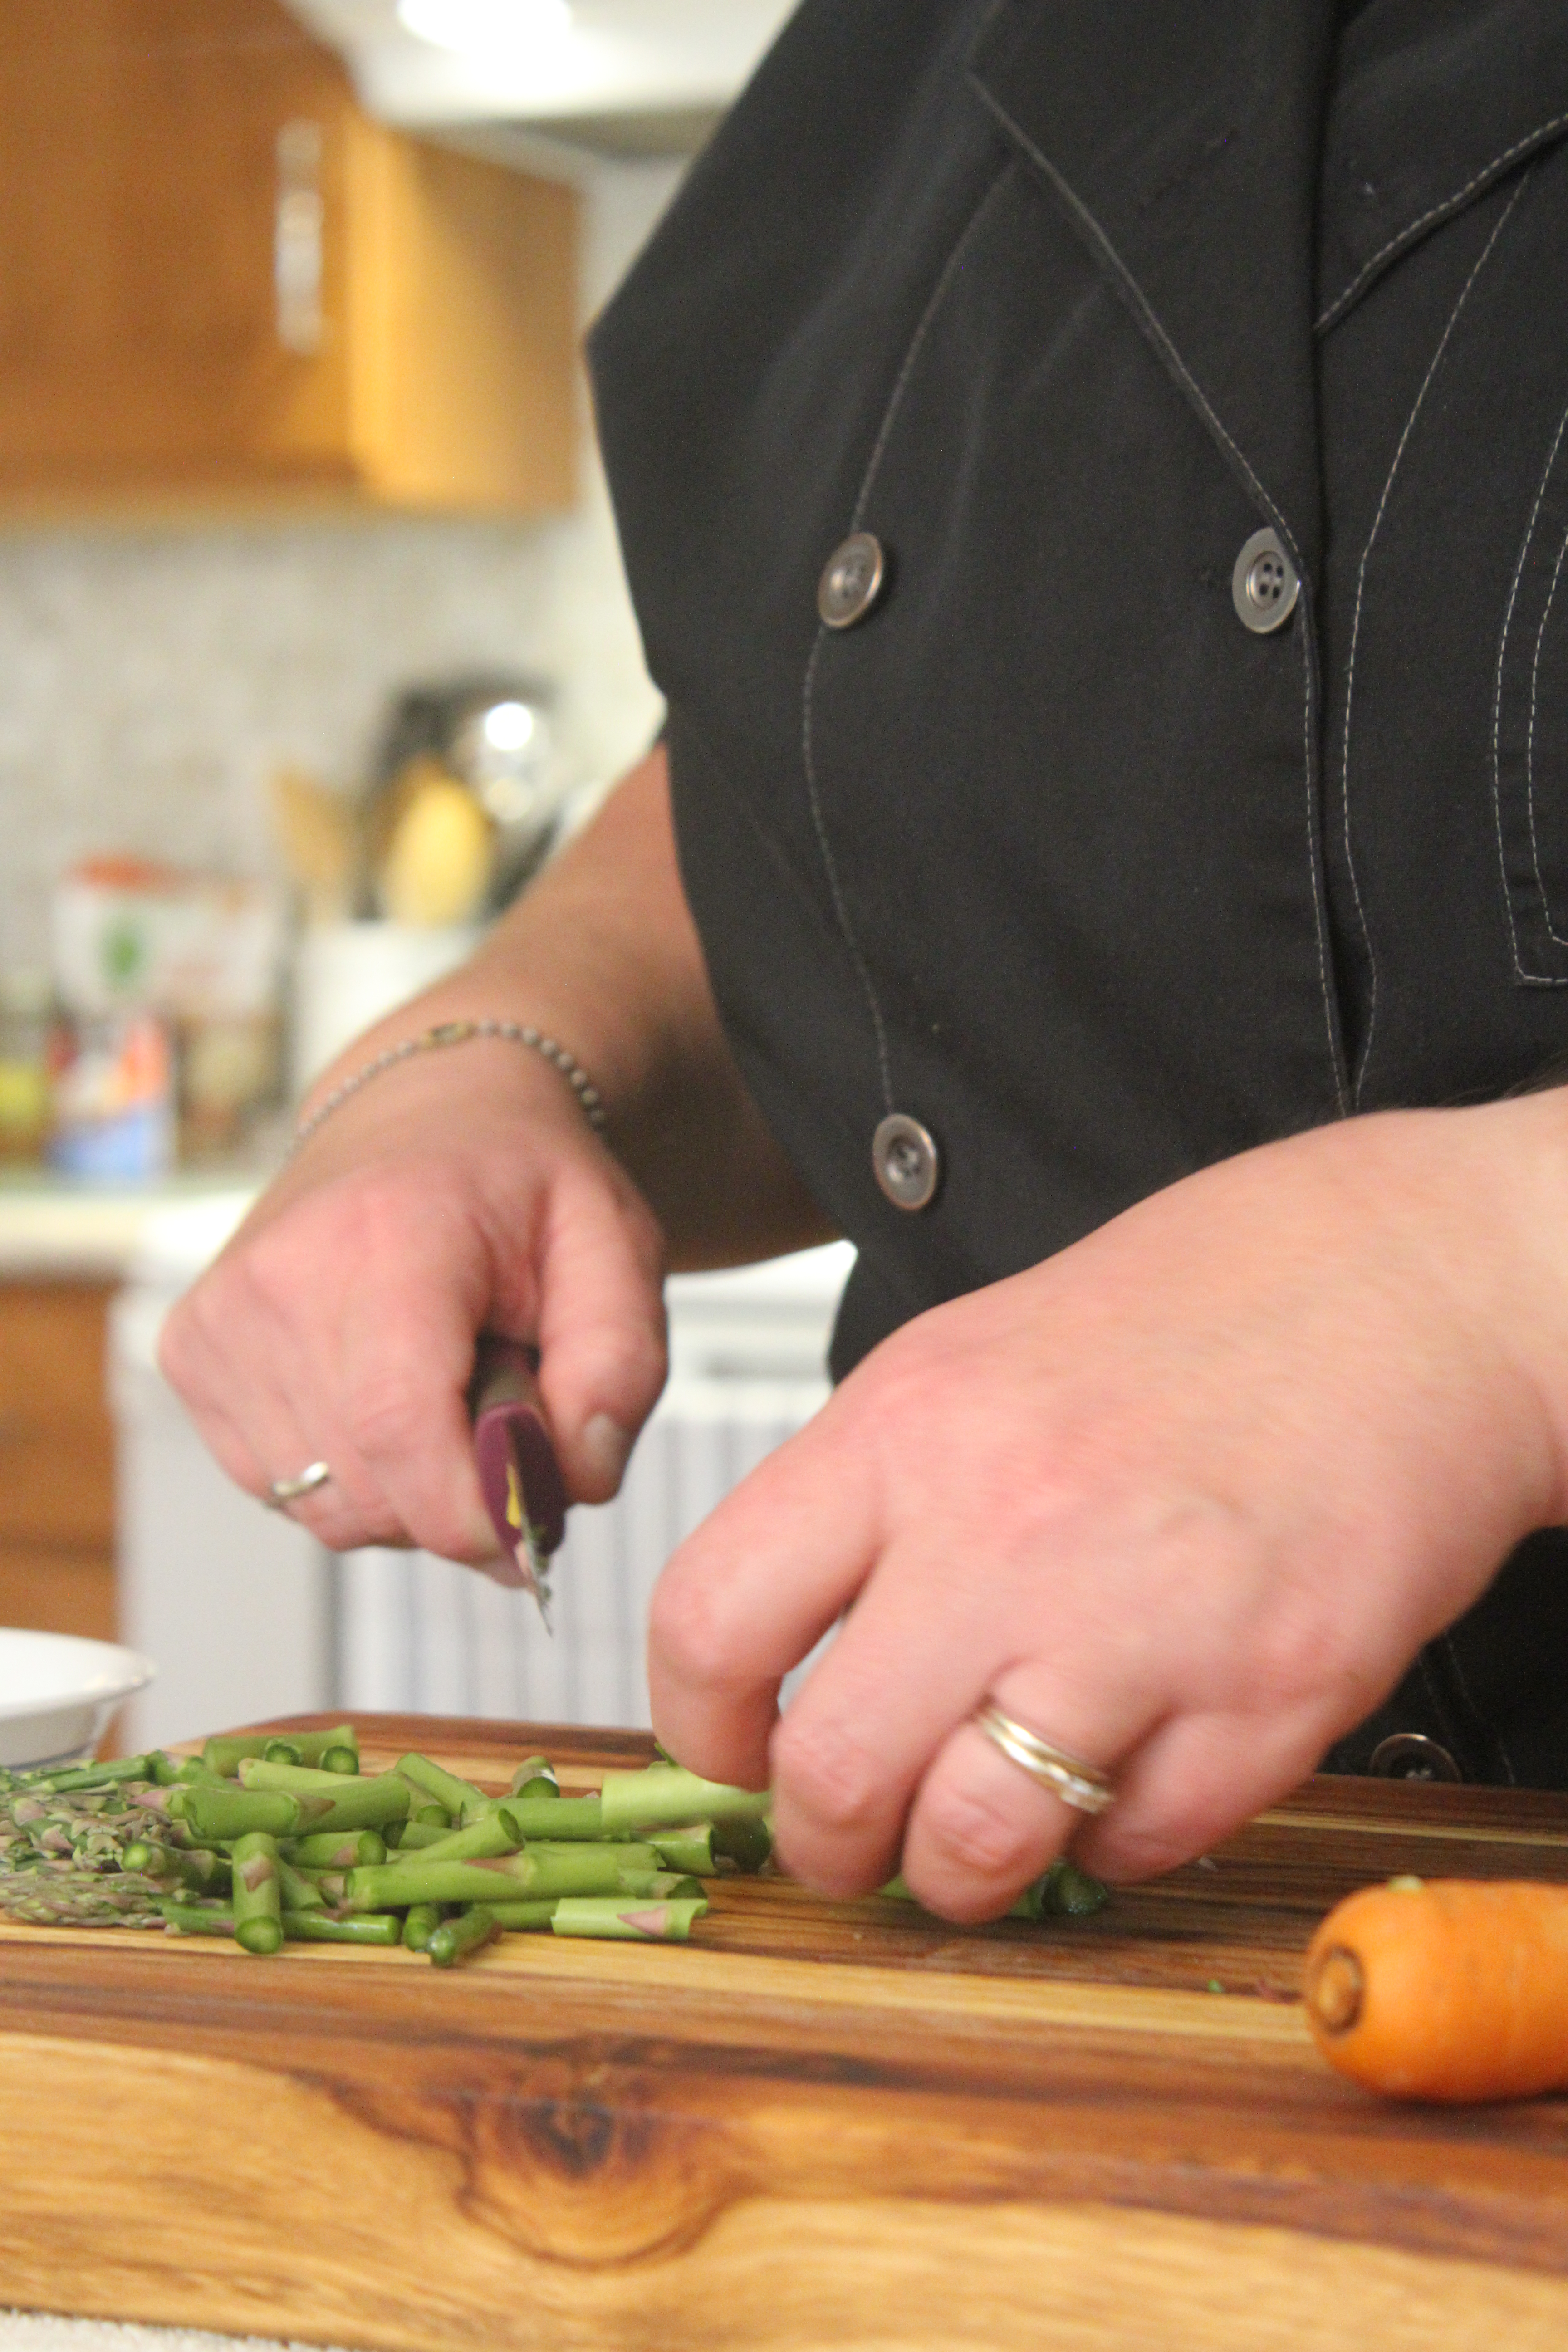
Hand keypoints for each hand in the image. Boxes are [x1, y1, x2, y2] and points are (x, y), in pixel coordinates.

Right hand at [159, 1038, 666, 1574]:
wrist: (427, 1113)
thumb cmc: (522, 1185)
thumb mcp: (616, 1248)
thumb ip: (621, 1367)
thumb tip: (577, 1479)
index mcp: (386, 1235)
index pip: (400, 1427)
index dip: (472, 1510)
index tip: (532, 1514)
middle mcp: (278, 1278)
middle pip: (369, 1488)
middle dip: (458, 1495)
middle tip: (505, 1411)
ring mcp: (219, 1320)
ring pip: (325, 1507)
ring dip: (406, 1490)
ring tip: (445, 1391)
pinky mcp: (190, 1354)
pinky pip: (282, 1488)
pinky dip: (351, 1475)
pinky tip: (385, 1395)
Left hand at [648, 1100, 1567, 1914]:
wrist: (1413, 1285)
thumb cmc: (1199, 1309)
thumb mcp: (974, 1354)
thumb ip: (871, 1494)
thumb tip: (783, 1642)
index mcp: (906, 1428)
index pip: (711, 1618)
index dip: (699, 1725)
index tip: (735, 1749)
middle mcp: (1005, 1528)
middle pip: (830, 1773)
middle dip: (824, 1843)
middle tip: (853, 1839)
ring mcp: (1144, 1622)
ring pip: (976, 1844)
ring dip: (961, 1875)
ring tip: (979, 1843)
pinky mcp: (1273, 1696)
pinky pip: (1141, 1844)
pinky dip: (1118, 1839)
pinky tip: (1129, 1775)